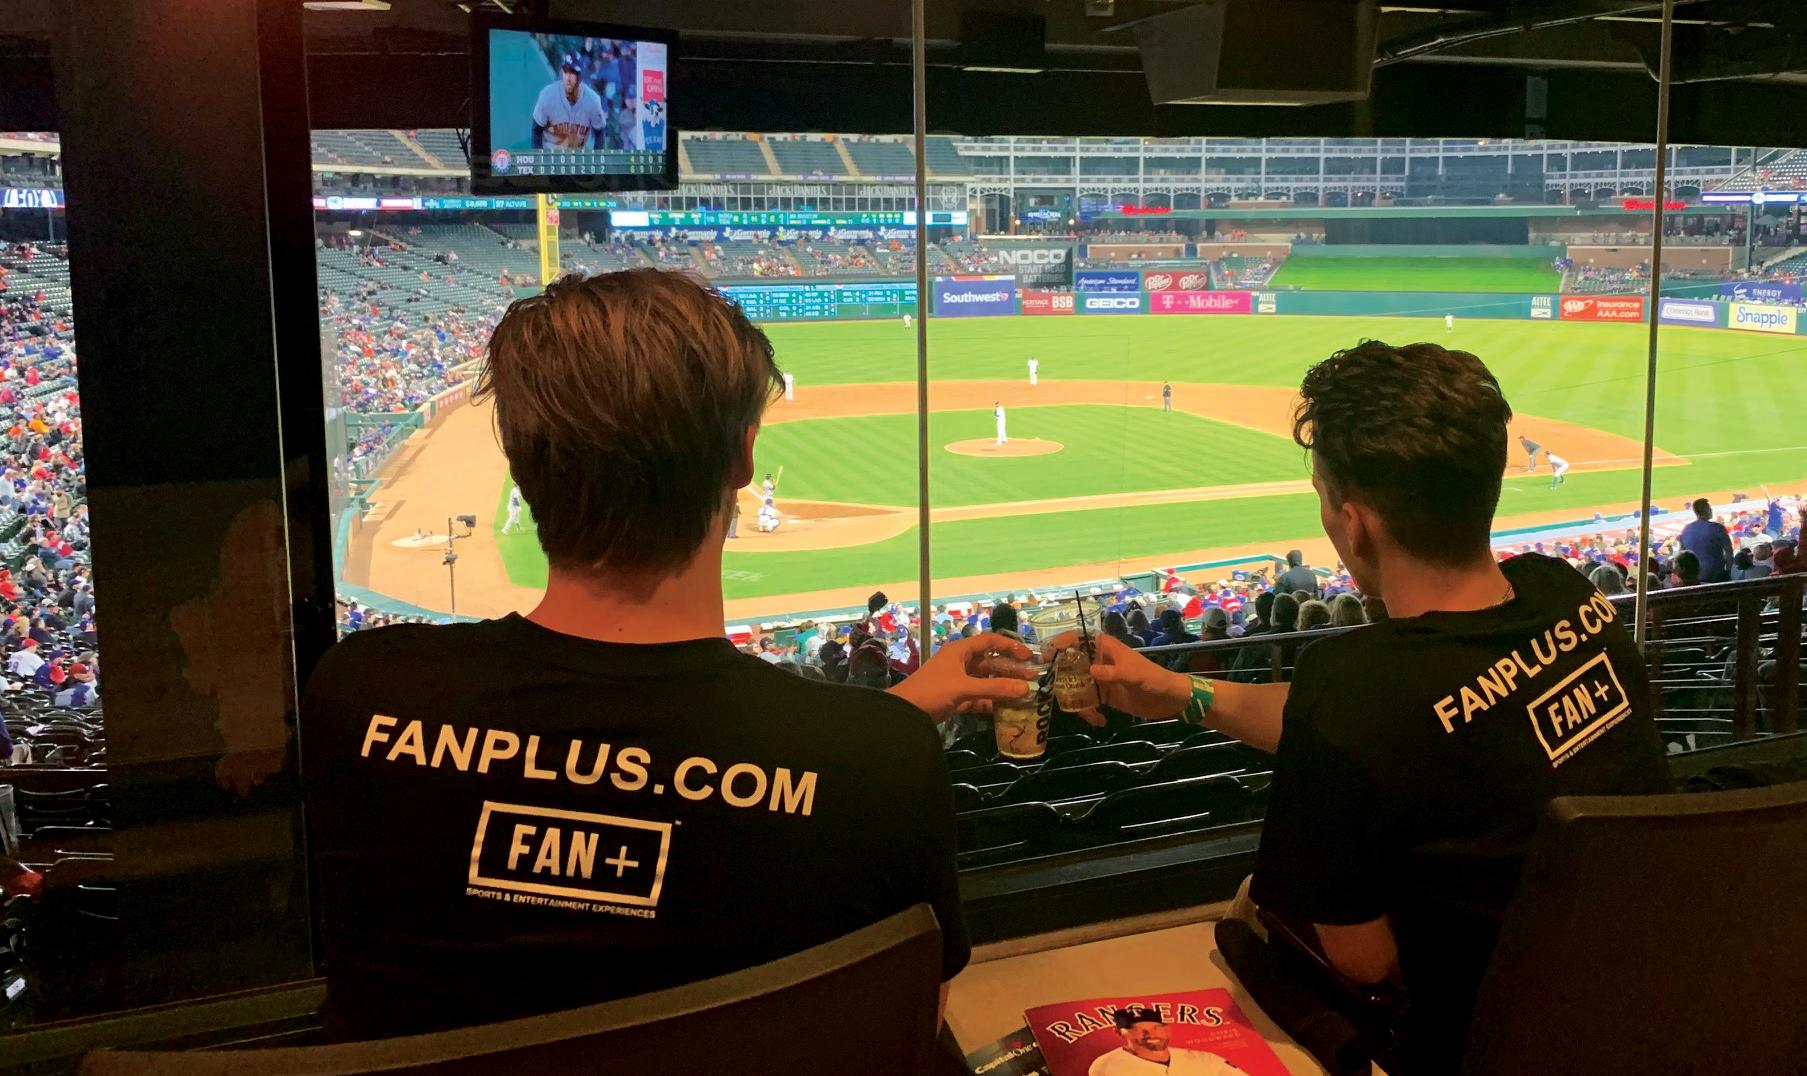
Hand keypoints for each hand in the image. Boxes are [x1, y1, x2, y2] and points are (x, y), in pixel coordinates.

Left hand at [886, 631, 1037, 722]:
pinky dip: (991, 700)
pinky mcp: (956, 697)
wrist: (904, 713)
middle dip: (1010, 669)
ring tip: (1023, 693)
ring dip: (1002, 686)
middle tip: (1032, 677)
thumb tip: (1025, 688)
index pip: (989, 641)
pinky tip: (1006, 707)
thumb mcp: (964, 688)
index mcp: (959, 651)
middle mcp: (960, 662)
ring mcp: (958, 680)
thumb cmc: (932, 691)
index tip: (1028, 656)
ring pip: (985, 680)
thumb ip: (994, 688)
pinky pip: (978, 696)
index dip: (1010, 646)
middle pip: (990, 662)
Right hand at [1042, 631, 1189, 725]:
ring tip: (1085, 712)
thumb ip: (1113, 672)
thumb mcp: (1134, 674)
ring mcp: (1100, 679)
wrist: (1169, 699)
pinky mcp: (1104, 696)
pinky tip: (1099, 720)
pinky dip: (1089, 712)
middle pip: (1071, 663)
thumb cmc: (1153, 678)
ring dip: (1075, 700)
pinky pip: (1087, 702)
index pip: (1078, 638)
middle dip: (1061, 677)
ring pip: (1076, 685)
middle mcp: (1098, 661)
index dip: (1061, 643)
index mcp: (1105, 648)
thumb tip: (1091, 671)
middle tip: (1054, 690)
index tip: (1048, 655)